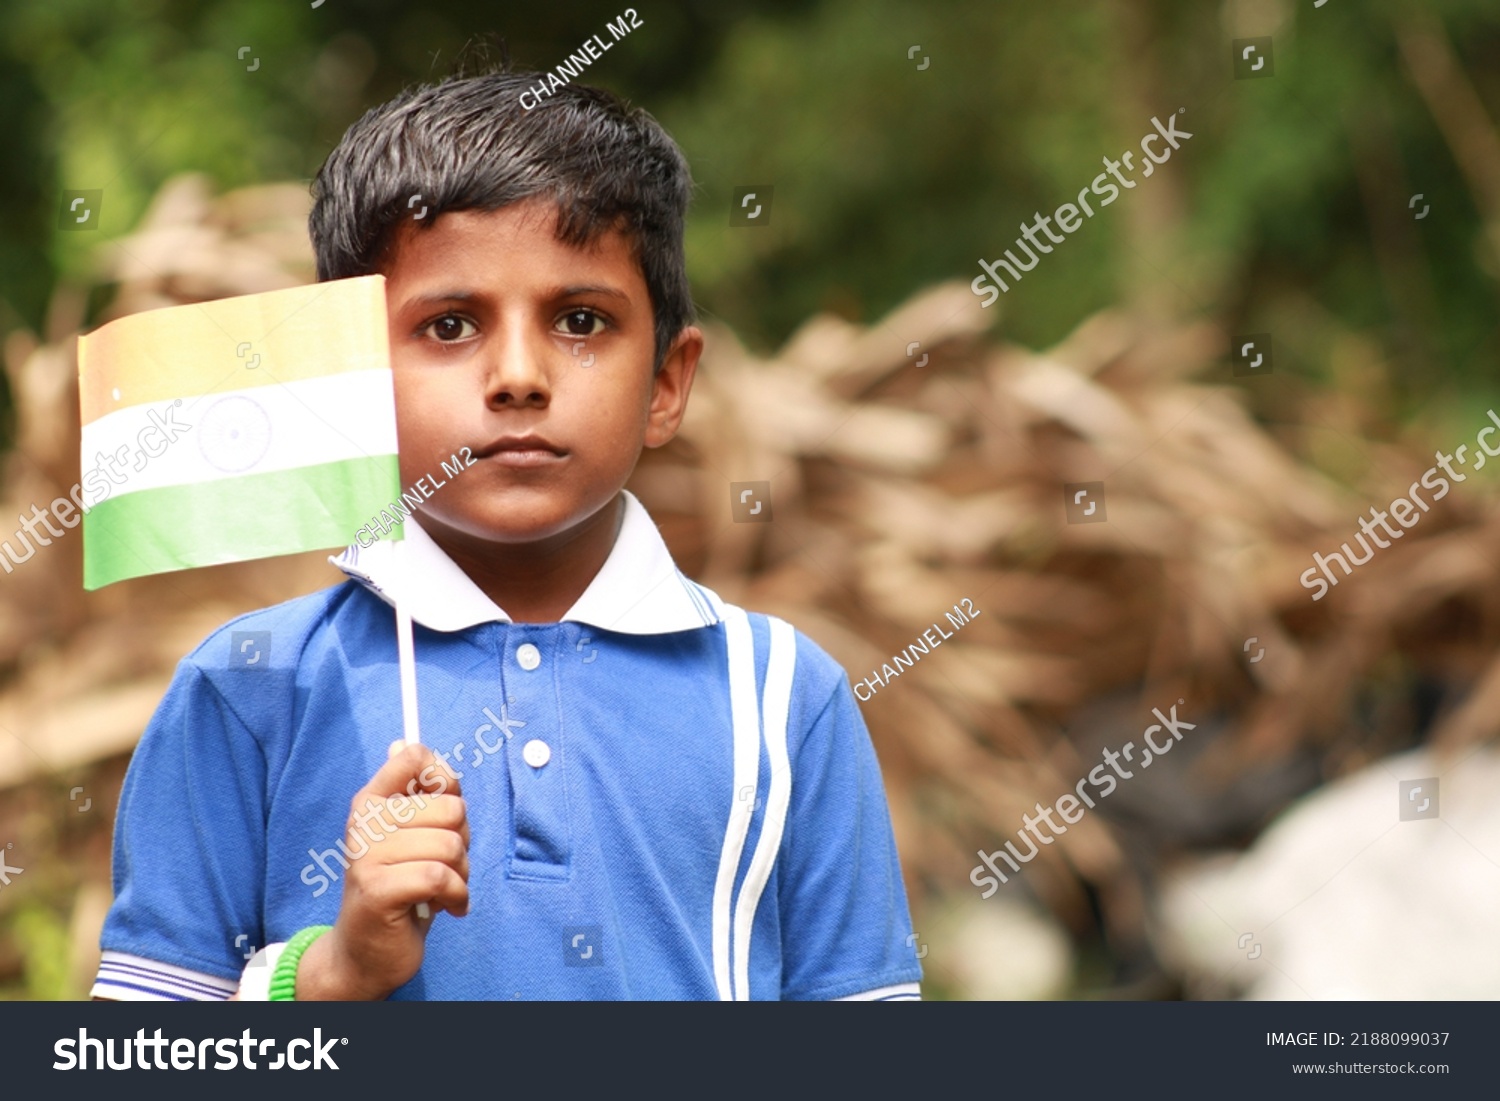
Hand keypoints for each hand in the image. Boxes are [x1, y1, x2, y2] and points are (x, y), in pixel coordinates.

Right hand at [296, 741, 468, 999]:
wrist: (364, 951)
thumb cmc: (398, 887)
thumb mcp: (412, 835)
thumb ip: (421, 794)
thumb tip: (407, 743)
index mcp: (370, 802)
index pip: (413, 757)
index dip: (445, 780)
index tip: (444, 809)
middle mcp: (363, 823)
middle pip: (451, 808)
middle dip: (462, 841)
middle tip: (447, 865)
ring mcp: (367, 856)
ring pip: (450, 845)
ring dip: (462, 874)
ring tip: (446, 888)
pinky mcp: (379, 890)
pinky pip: (441, 877)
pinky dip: (457, 896)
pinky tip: (449, 907)